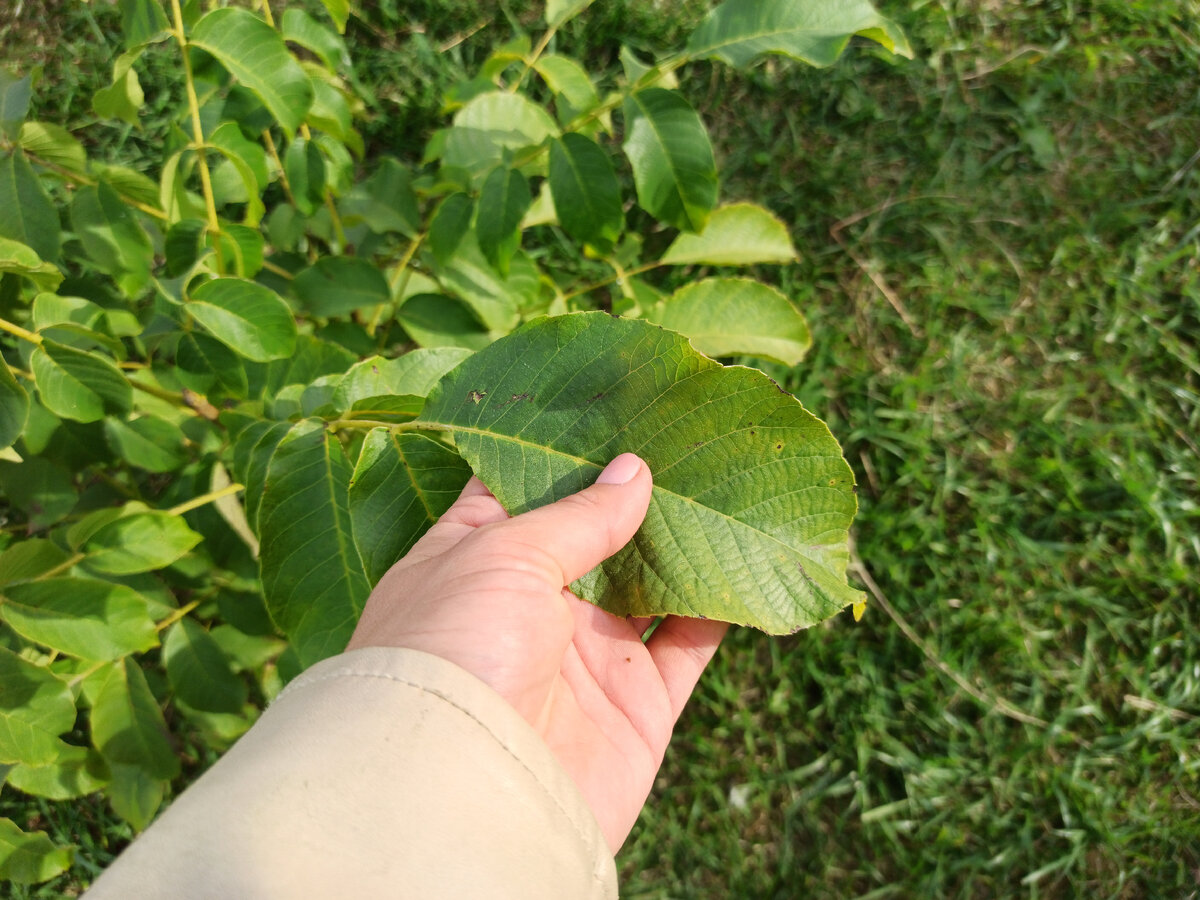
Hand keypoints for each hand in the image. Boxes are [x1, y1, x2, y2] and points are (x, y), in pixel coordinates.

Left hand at [347, 452, 726, 851]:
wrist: (463, 793)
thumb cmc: (454, 650)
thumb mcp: (502, 555)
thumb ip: (577, 514)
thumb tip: (635, 470)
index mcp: (477, 559)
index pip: (522, 490)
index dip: (566, 452)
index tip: (616, 407)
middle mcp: (532, 605)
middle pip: (597, 536)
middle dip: (639, 493)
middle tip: (692, 437)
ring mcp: (586, 657)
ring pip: (651, 586)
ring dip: (690, 544)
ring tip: (732, 484)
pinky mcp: (636, 707)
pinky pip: (690, 646)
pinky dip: (726, 610)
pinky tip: (755, 563)